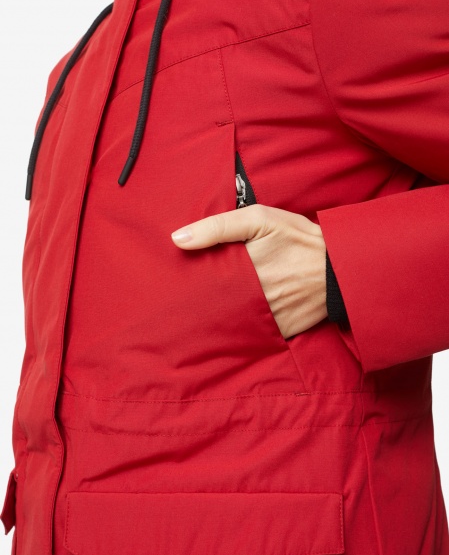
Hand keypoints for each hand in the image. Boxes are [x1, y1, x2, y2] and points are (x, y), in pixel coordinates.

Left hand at [171, 204, 327, 338]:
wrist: (341, 268)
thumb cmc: (299, 240)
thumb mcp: (261, 219)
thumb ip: (218, 227)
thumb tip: (177, 239)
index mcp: (242, 270)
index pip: (202, 282)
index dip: (188, 283)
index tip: (175, 285)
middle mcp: (251, 298)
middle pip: (211, 306)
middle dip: (198, 303)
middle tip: (181, 303)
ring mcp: (266, 318)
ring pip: (229, 323)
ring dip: (217, 318)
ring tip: (201, 315)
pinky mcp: (280, 332)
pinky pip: (252, 334)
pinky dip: (241, 329)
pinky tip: (232, 323)